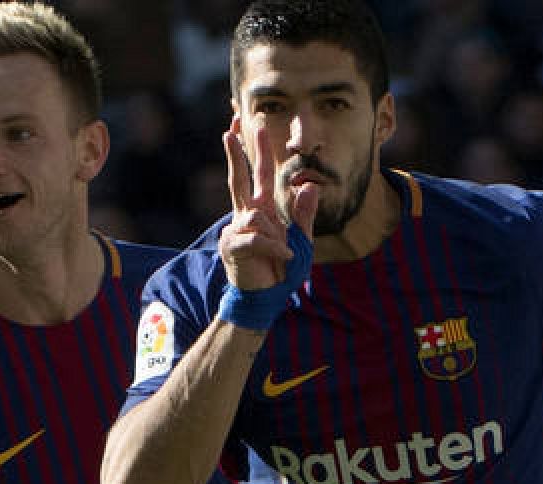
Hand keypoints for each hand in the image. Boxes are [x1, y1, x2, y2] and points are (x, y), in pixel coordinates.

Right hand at [219, 119, 317, 291]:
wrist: (266, 299)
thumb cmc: (281, 271)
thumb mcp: (301, 241)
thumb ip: (305, 214)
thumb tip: (310, 185)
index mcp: (263, 210)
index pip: (258, 175)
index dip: (254, 150)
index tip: (248, 126)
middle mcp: (246, 215)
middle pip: (241, 178)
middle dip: (238, 152)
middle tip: (231, 126)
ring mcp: (237, 230)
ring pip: (258, 215)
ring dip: (277, 235)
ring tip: (283, 253)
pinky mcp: (233, 245)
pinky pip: (258, 238)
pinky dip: (275, 248)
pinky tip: (283, 257)